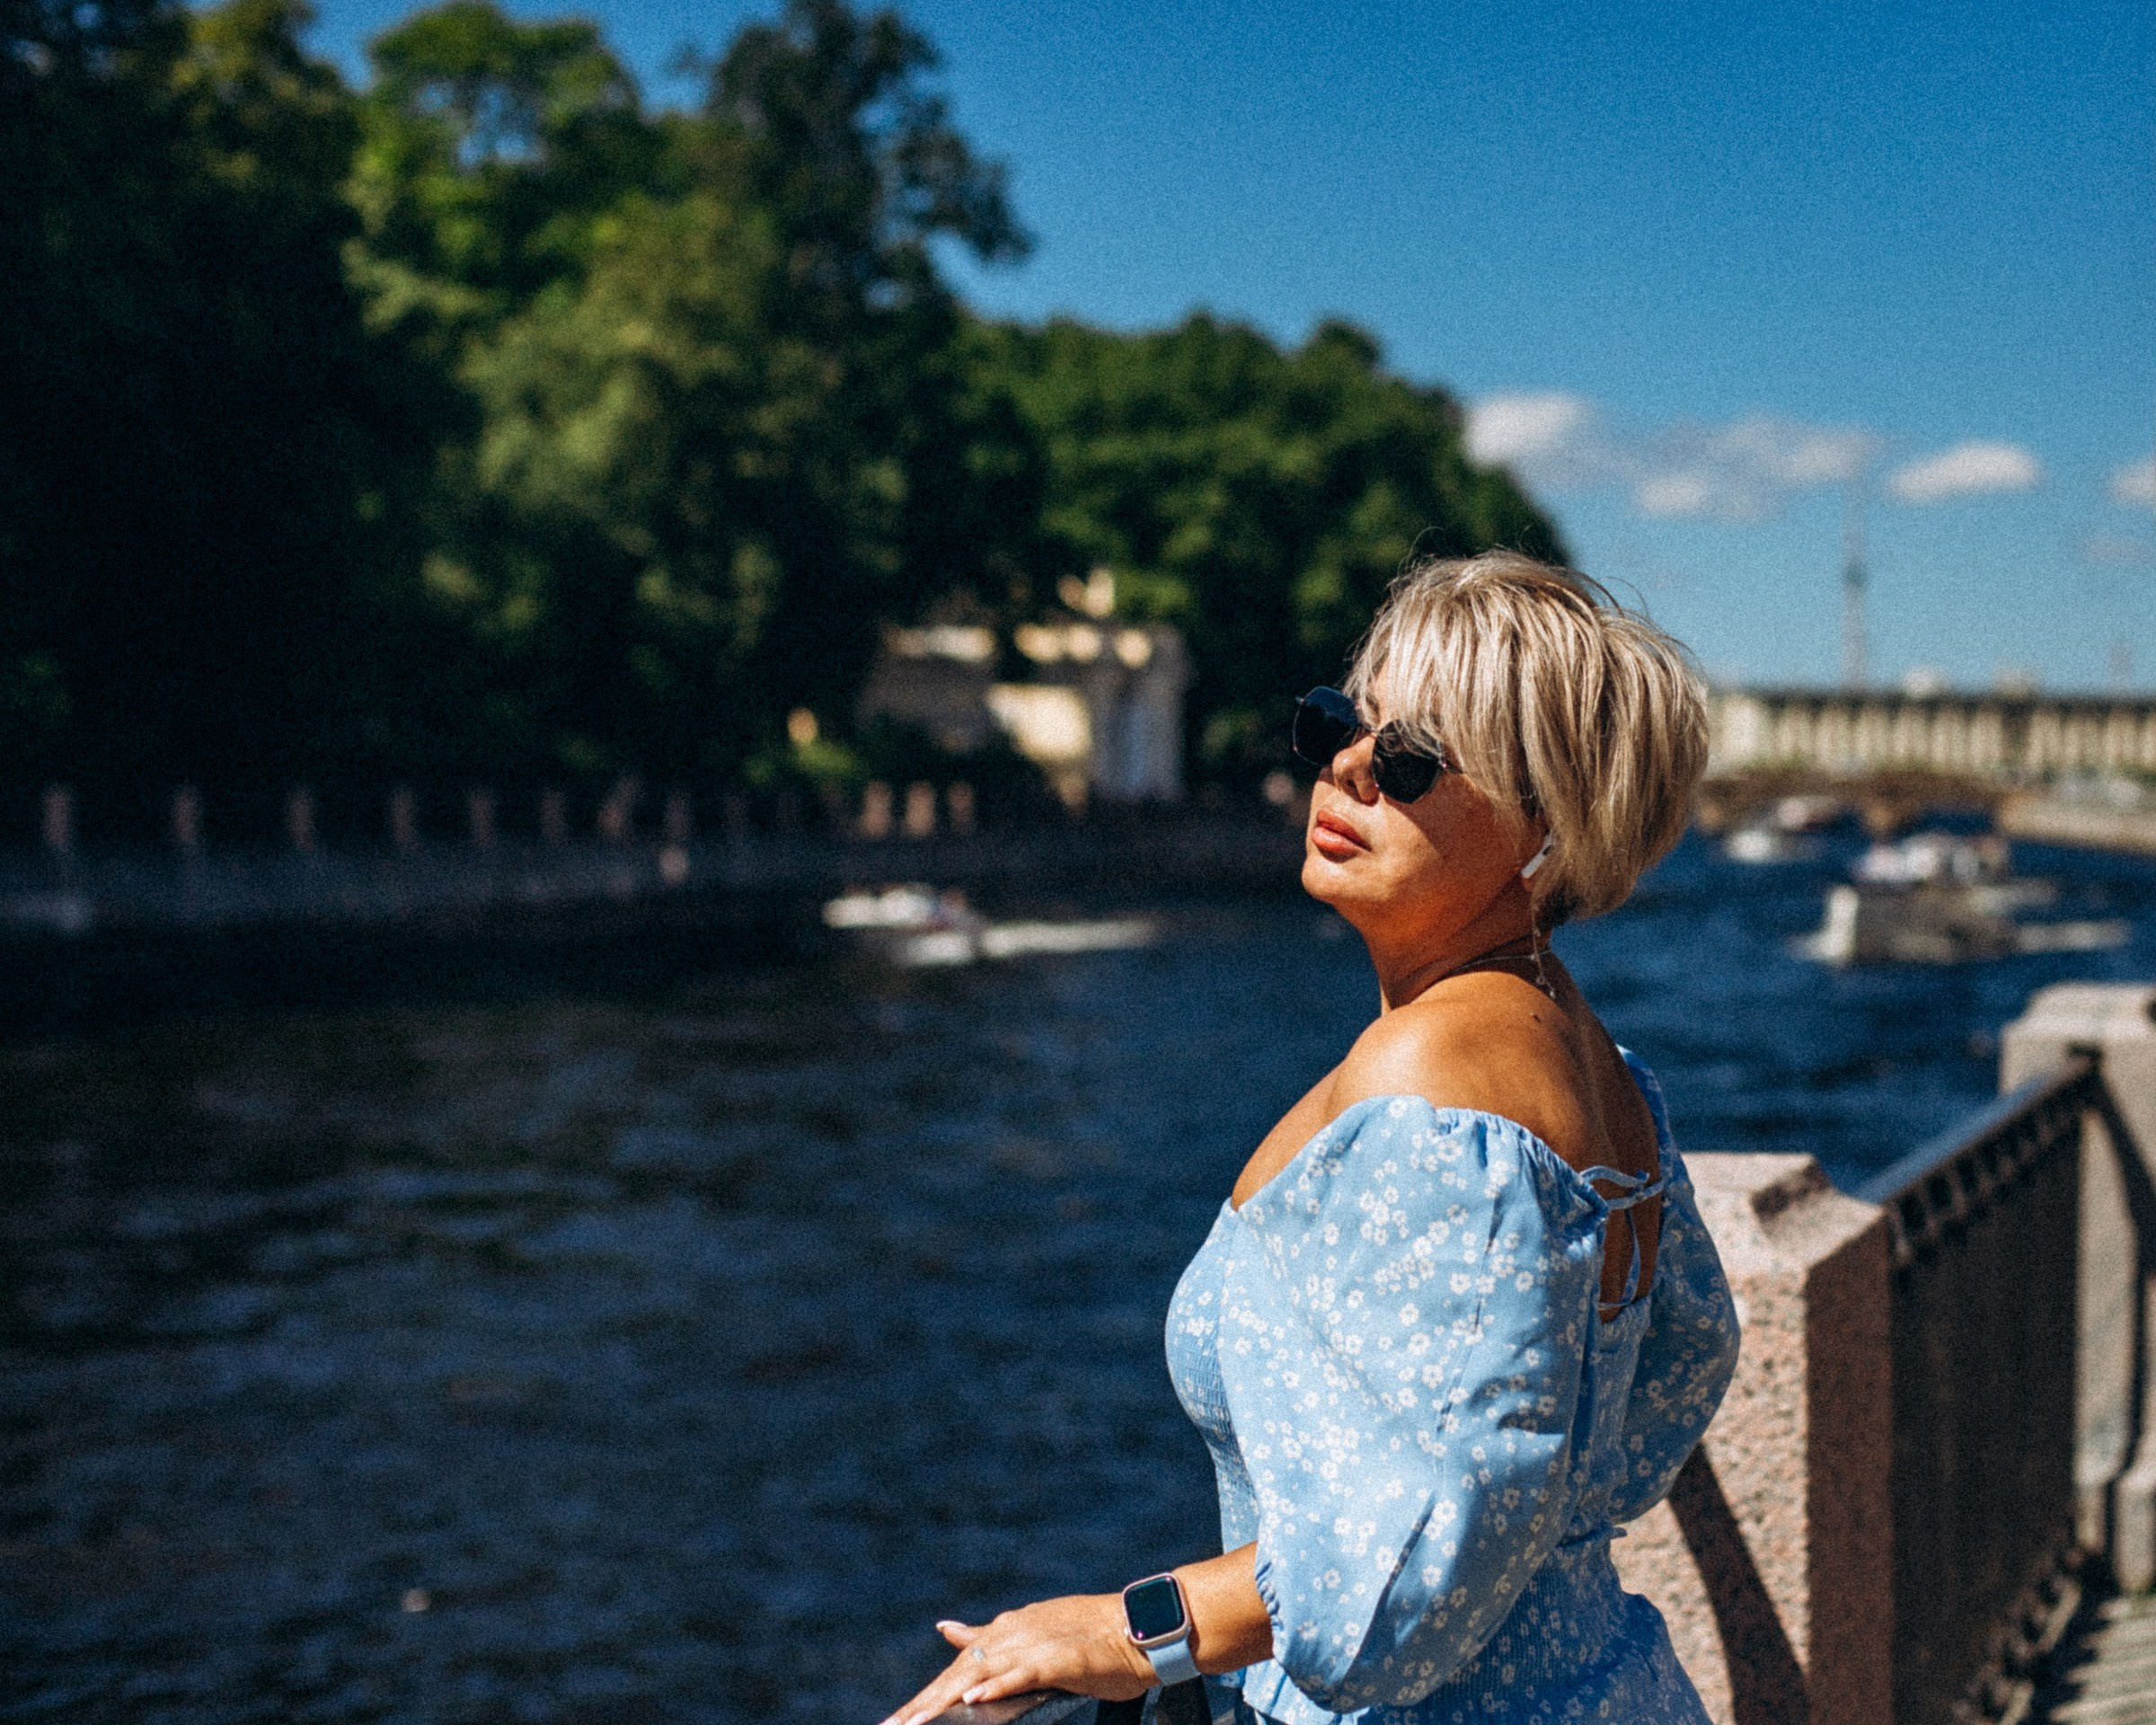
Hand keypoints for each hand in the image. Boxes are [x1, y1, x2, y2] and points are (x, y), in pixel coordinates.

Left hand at [880, 1592, 1155, 1724]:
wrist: (1138, 1628)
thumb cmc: (1088, 1639)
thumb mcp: (1030, 1634)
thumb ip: (986, 1637)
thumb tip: (945, 1628)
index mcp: (1004, 1631)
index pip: (957, 1669)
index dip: (926, 1696)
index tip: (896, 1720)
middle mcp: (1013, 1634)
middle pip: (959, 1673)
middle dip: (924, 1703)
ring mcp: (1034, 1644)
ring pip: (981, 1674)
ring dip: (947, 1699)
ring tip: (917, 1722)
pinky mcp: (1058, 1658)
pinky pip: (1021, 1674)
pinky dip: (996, 1686)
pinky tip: (972, 1699)